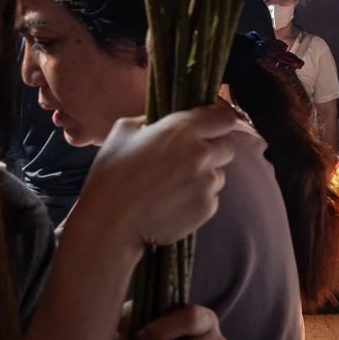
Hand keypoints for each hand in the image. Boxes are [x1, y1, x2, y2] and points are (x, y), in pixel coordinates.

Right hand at [78, 107, 245, 251]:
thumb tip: (162, 121)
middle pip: (226, 147)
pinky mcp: (207, 208)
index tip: (211, 125)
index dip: (219, 120)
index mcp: (181, 130)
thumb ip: (149, 120)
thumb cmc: (112, 175)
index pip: (225, 117)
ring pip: (218, 175)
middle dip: (212, 151)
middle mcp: (200, 154)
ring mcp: (206, 183)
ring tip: (176, 186)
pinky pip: (212, 198)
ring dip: (204, 177)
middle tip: (188, 159)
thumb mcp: (123, 132)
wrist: (112, 222)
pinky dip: (198, 199)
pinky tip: (174, 202)